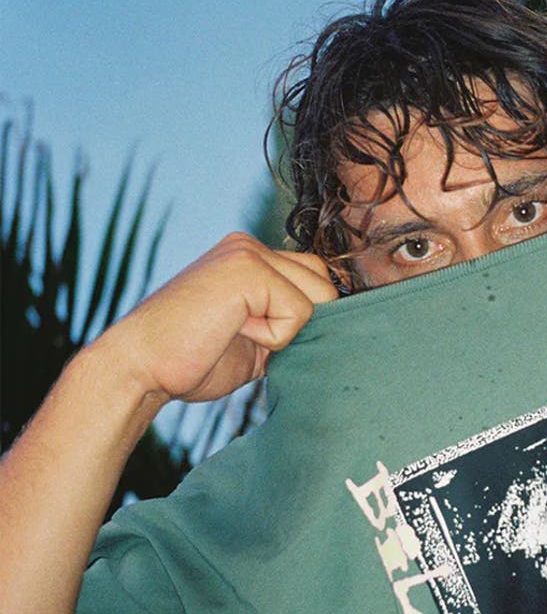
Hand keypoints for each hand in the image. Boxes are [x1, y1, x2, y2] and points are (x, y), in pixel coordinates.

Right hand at [97, 233, 338, 405]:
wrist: (141, 368)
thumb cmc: (190, 362)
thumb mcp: (255, 339)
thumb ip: (288, 323)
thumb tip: (337, 328)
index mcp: (249, 256)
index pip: (315, 278)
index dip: (306, 318)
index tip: (261, 340)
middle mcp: (249, 245)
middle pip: (325, 284)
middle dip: (303, 325)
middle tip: (247, 339)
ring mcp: (248, 252)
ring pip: (319, 298)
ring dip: (286, 332)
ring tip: (236, 333)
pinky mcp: (248, 269)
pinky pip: (300, 312)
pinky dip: (273, 338)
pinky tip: (232, 332)